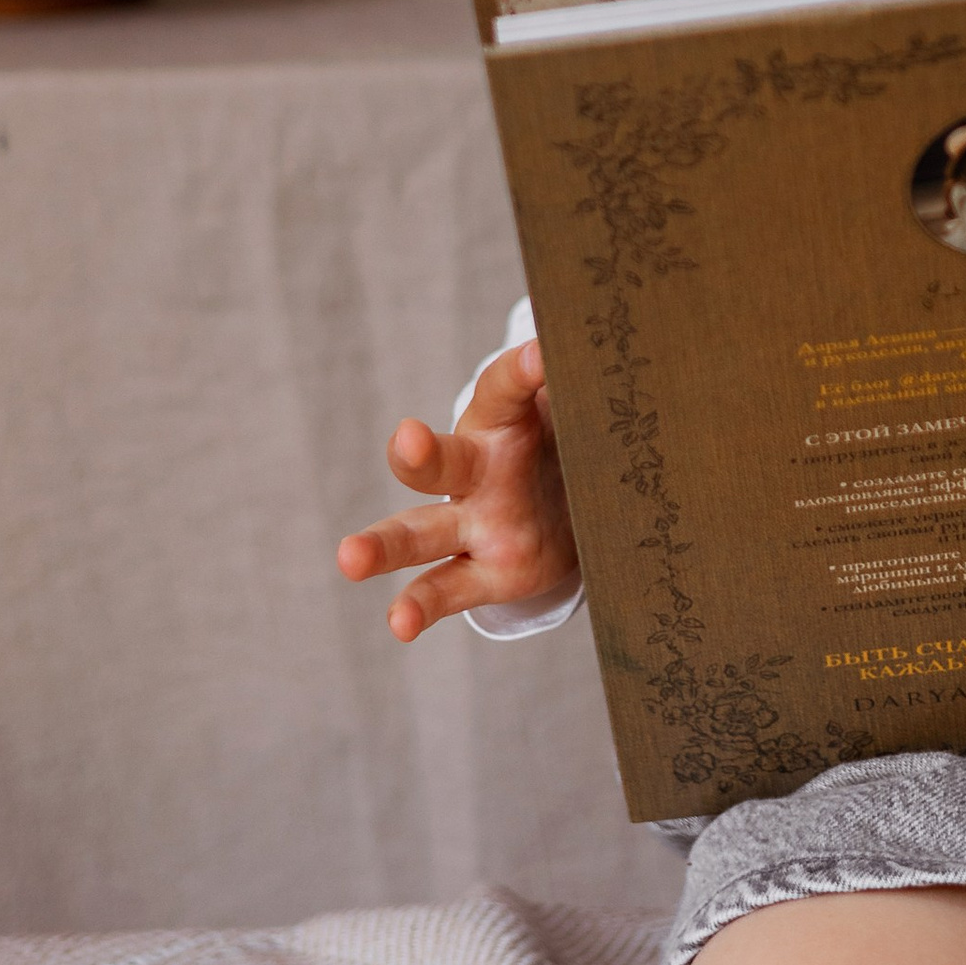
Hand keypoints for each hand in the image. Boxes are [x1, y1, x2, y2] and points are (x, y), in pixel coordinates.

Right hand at [335, 340, 579, 640]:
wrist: (576, 501)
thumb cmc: (572, 440)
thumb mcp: (583, 410)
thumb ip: (589, 383)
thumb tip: (615, 338)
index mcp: (502, 421)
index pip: (504, 391)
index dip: (521, 372)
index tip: (541, 354)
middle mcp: (477, 472)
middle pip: (439, 462)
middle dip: (420, 453)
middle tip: (406, 439)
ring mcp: (473, 526)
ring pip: (418, 534)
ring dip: (383, 547)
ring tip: (350, 557)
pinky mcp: (485, 574)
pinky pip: (446, 589)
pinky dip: (421, 607)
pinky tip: (399, 625)